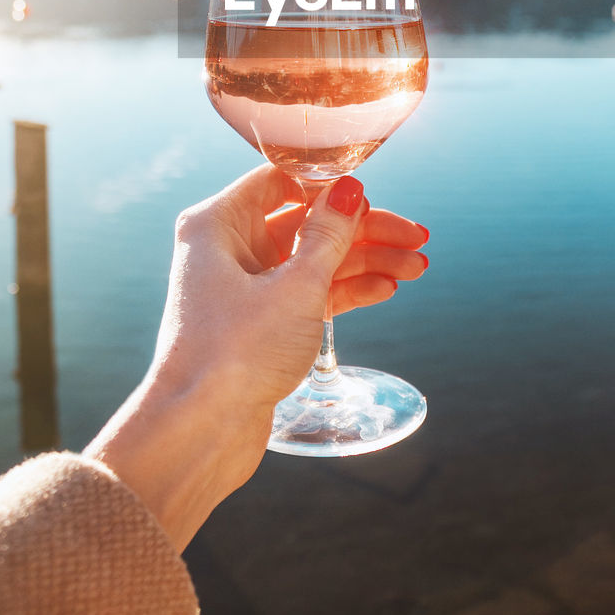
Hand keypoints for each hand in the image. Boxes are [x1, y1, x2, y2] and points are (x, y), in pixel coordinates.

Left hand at [86, 164, 428, 549]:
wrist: (199, 433)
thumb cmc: (233, 355)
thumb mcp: (295, 288)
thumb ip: (328, 235)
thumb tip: (350, 191)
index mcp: (218, 224)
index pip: (281, 181)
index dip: (331, 187)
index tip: (374, 197)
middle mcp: (227, 249)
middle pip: (306, 223)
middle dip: (363, 231)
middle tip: (415, 237)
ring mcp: (243, 288)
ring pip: (313, 260)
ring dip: (364, 262)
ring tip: (415, 266)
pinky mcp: (259, 324)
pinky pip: (308, 294)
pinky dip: (345, 291)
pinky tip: (386, 288)